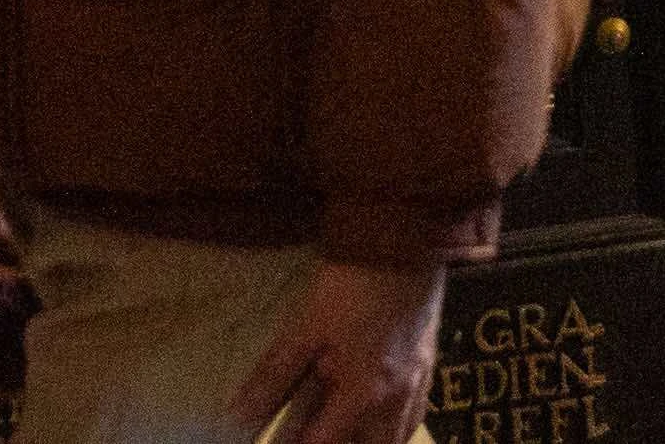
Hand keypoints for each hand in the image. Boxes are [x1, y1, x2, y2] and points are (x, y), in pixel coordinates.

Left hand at [228, 256, 444, 443]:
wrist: (406, 240)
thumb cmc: (352, 284)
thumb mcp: (305, 329)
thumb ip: (272, 379)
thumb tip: (236, 418)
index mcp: (363, 396)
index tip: (281, 440)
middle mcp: (395, 400)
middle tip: (313, 434)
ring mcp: (418, 383)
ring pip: (397, 438)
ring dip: (370, 442)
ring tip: (343, 431)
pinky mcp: (429, 364)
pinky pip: (414, 416)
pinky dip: (393, 428)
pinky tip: (376, 417)